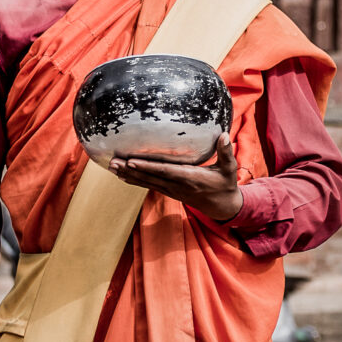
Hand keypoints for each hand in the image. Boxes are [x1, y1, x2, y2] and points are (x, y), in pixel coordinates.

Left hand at [108, 132, 242, 223]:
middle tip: (113, 162)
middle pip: (150, 178)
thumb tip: (224, 136)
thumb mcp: (229, 169)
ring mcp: (171, 190)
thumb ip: (226, 153)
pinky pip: (148, 186)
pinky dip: (134, 180)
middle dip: (130, 170)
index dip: (148, 167)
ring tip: (111, 167)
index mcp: (190, 178)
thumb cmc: (225, 184)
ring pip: (146, 183)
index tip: (132, 162)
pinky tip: (121, 175)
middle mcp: (177, 186)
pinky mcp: (168, 191)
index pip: (165, 172)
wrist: (221, 206)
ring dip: (128, 175)